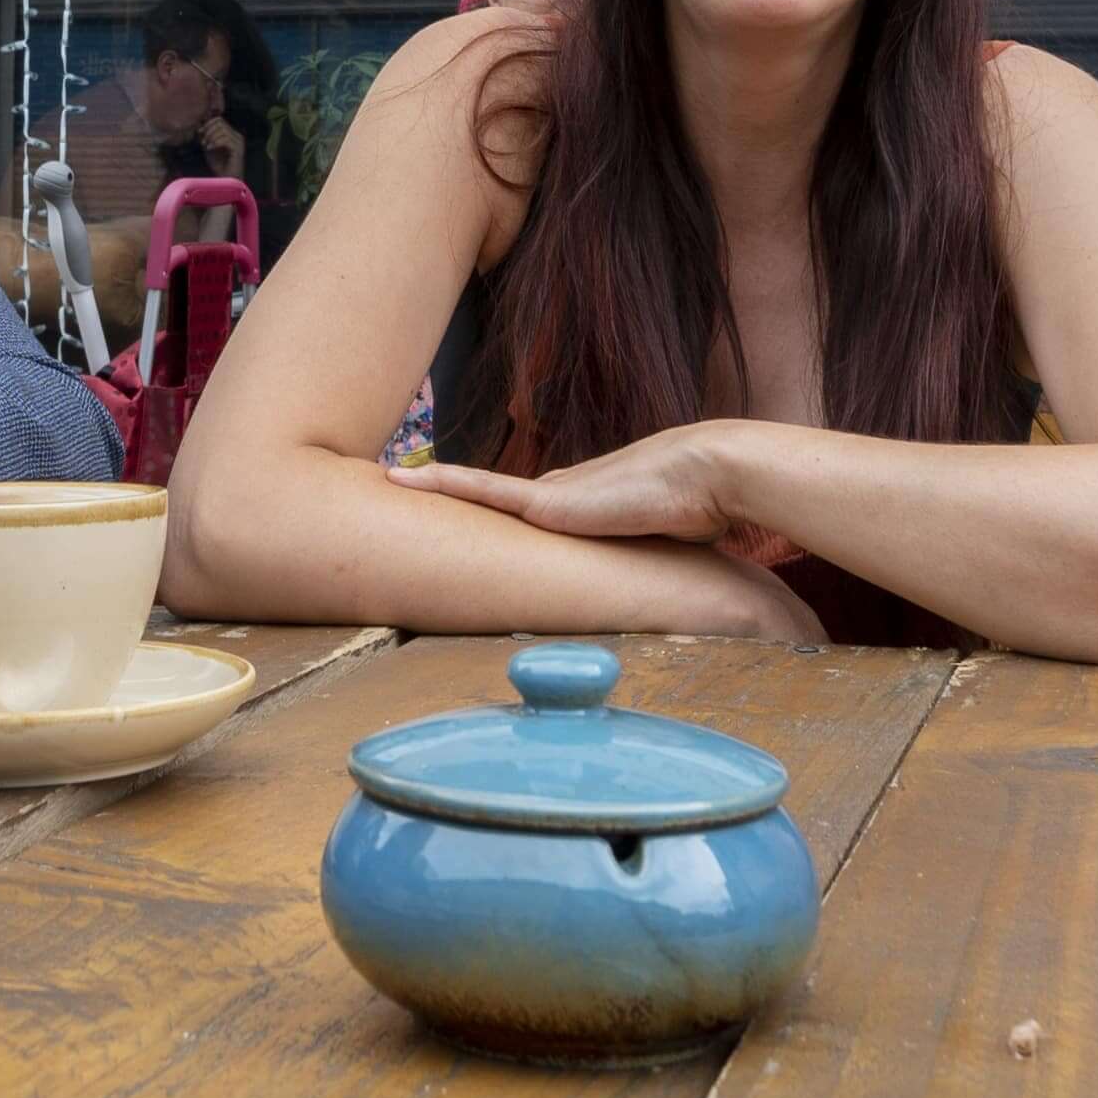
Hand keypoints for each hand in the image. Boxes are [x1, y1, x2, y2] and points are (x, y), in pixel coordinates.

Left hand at [385, 434, 821, 643]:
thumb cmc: (704, 516)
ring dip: (432, 487)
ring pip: (473, 492)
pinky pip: (479, 489)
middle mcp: (561, 496)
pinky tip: (402, 477)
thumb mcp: (671, 554)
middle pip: (492, 501)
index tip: (474, 524)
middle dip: (451, 498)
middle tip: (405, 495)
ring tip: (386, 481)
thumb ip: (663, 575)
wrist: (711, 477)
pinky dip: (441, 482)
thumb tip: (699, 620)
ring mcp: (552, 495)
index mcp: (586, 508)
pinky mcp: (548, 500)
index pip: (534, 511)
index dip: (501, 514)